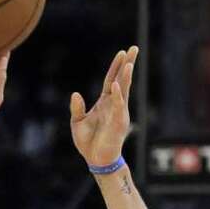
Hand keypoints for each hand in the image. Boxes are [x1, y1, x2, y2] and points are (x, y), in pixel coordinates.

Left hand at [70, 45, 137, 169]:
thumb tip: (75, 93)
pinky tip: (116, 85)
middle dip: (128, 64)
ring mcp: (118, 112)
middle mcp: (114, 104)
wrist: (96, 160)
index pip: (111, 80)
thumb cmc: (87, 143)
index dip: (116, 66)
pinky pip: (118, 106)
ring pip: (124, 90)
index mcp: (104, 102)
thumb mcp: (77, 123)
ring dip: (126, 76)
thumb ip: (77, 108)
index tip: (122, 52)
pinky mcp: (118, 123)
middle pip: (122, 80)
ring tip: (129, 63)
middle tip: (134, 48)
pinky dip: (118, 96)